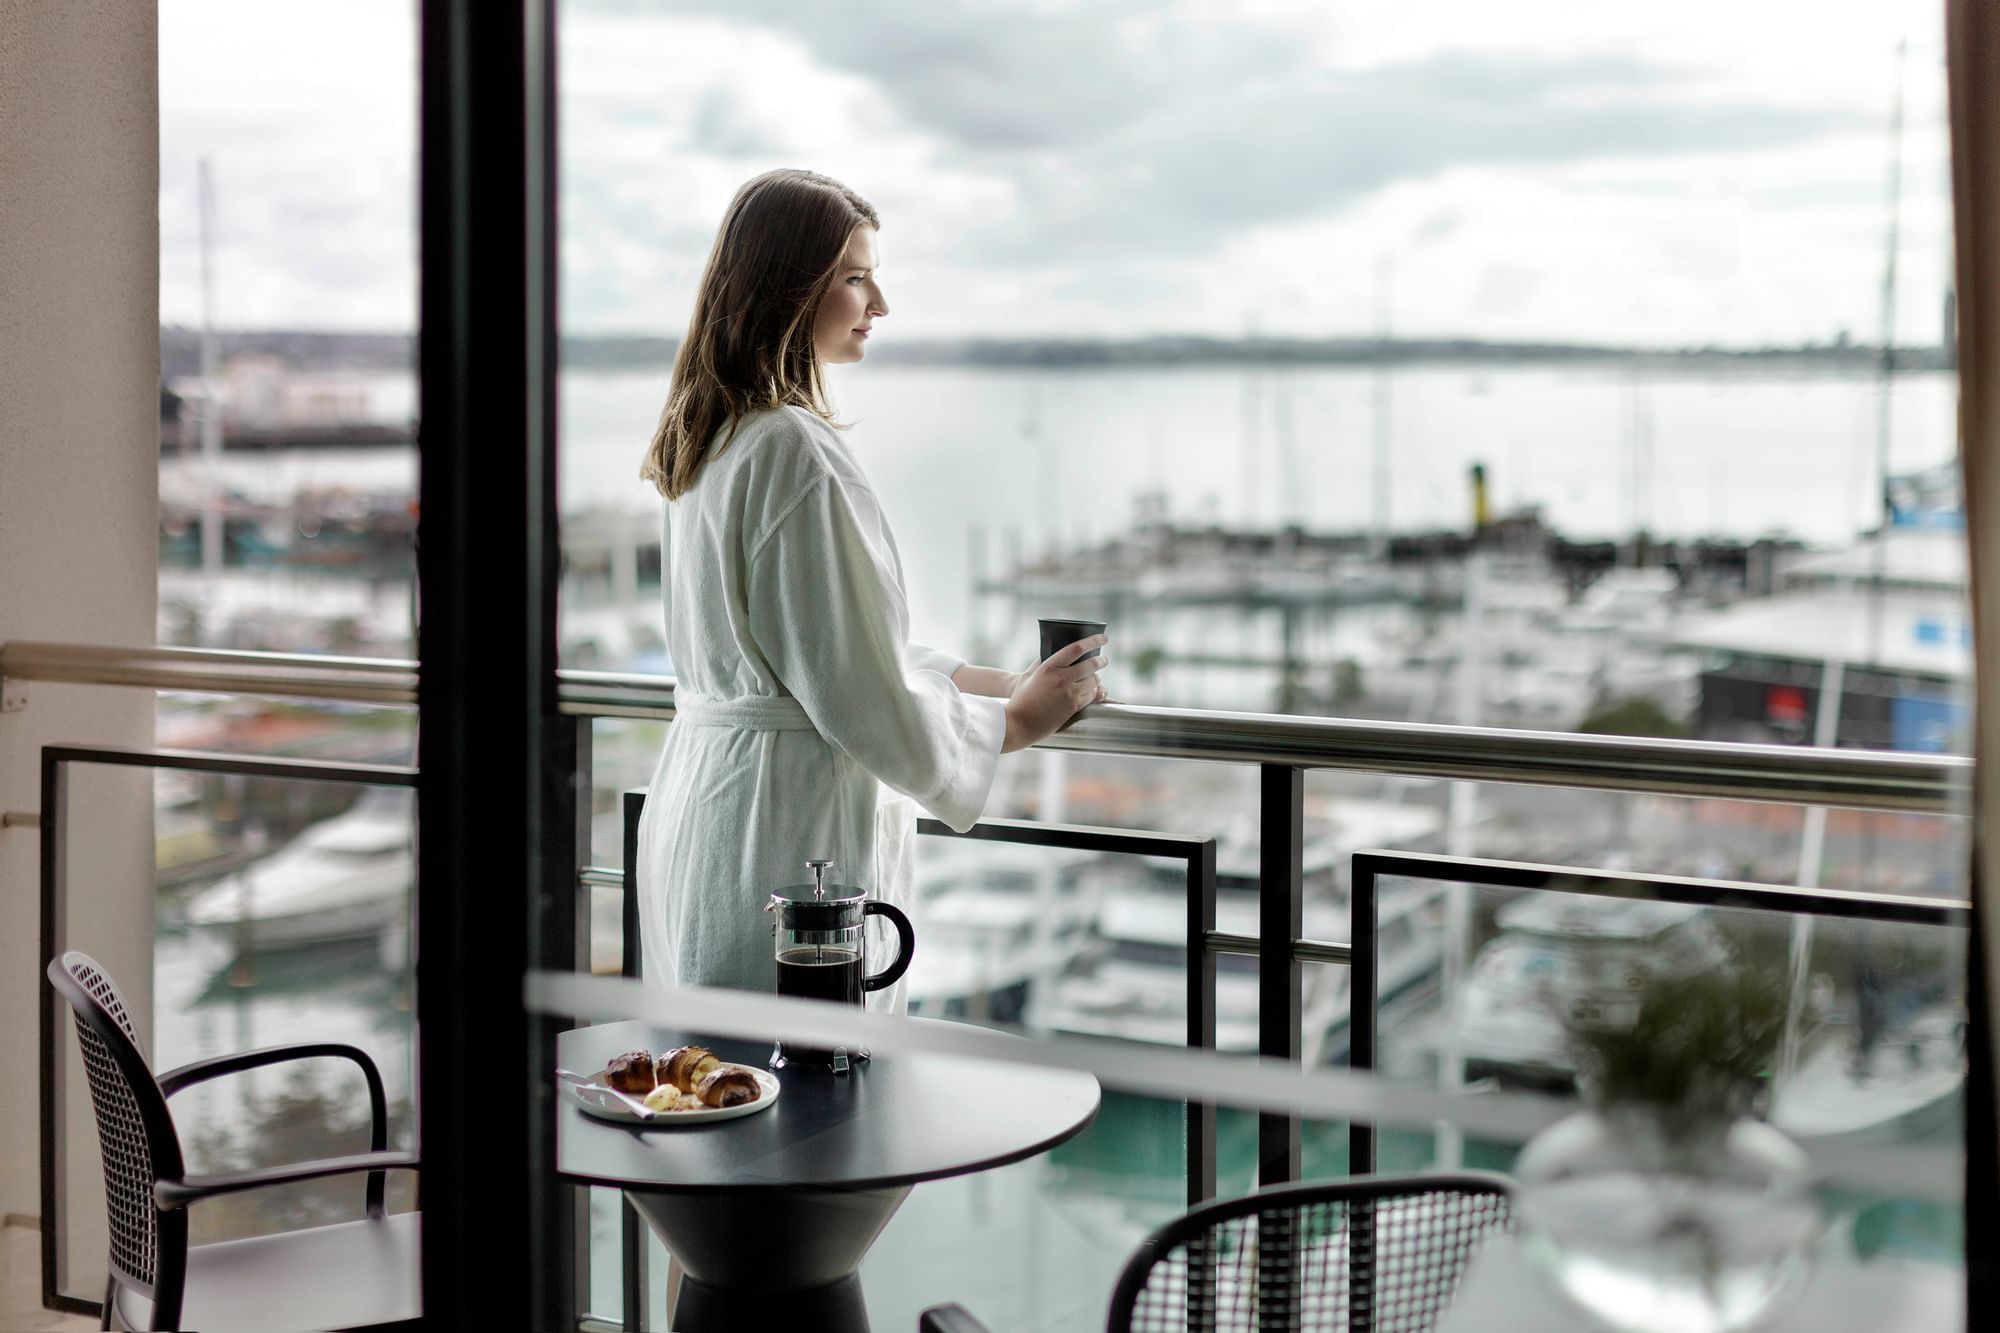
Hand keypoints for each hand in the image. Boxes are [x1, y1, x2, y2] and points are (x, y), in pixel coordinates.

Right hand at [1002, 635, 1107, 751]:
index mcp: (1049, 667)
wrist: (1019, 723)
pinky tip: (1091, 691)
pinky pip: (1091, 696)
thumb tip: (1050, 651)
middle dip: (1101, 660)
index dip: (1093, 641)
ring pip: (1093, 681)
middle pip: (1091, 664)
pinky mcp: (1073, 707)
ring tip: (1096, 677)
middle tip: (1104, 659)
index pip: (1077, 648)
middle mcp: (1061, 679)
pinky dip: (1093, 692)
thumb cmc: (1020, 699)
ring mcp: (1069, 693)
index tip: (1103, 638)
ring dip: (1097, 678)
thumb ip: (1040, 662)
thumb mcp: (1028, 675)